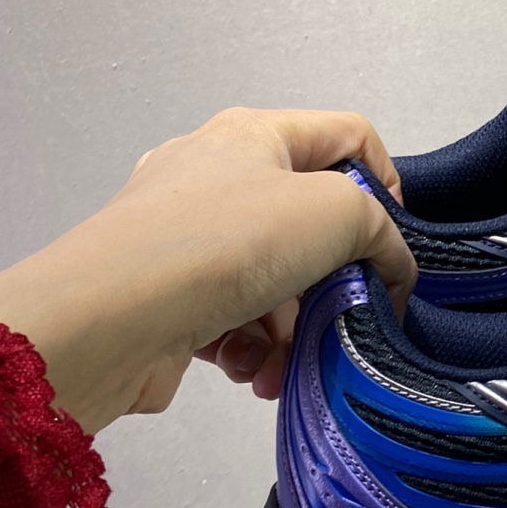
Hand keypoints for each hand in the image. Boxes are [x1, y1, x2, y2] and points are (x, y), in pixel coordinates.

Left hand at [0, 108, 415, 432]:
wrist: (113, 318)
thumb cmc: (227, 243)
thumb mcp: (336, 213)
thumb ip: (381, 232)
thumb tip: (387, 270)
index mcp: (255, 134)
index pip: (347, 136)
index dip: (386, 182)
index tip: (393, 240)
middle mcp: (216, 175)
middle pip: (310, 223)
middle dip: (335, 279)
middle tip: (349, 314)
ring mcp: (186, 235)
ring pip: (274, 282)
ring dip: (296, 330)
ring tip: (290, 363)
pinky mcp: (167, 293)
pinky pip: (233, 319)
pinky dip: (253, 349)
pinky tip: (253, 372)